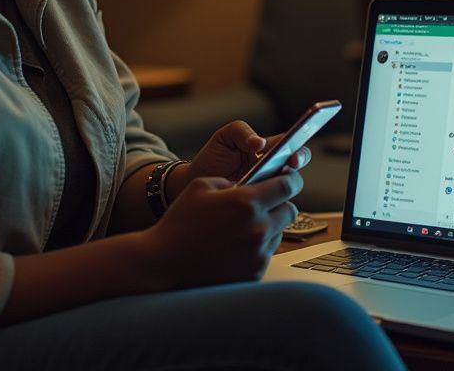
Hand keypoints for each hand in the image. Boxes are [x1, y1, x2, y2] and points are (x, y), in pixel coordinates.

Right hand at [143, 170, 302, 287]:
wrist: (163, 265)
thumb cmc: (178, 225)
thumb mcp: (199, 187)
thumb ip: (229, 182)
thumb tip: (246, 185)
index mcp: (246, 202)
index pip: (288, 186)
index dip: (290, 180)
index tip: (289, 180)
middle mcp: (258, 228)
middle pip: (290, 211)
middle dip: (279, 205)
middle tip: (262, 206)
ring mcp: (258, 254)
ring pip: (279, 233)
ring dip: (268, 228)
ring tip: (240, 230)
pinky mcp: (254, 273)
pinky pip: (266, 254)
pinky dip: (256, 249)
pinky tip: (234, 248)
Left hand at [168, 121, 312, 196]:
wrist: (195, 183)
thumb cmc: (212, 159)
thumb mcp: (224, 138)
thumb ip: (241, 131)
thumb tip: (258, 143)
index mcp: (268, 149)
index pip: (292, 145)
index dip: (298, 149)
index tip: (293, 154)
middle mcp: (272, 168)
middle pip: (295, 166)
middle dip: (296, 163)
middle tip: (289, 164)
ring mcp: (266, 187)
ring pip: (286, 187)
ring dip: (281, 184)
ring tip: (267, 180)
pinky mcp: (258, 204)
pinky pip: (272, 203)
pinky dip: (269, 201)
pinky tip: (256, 197)